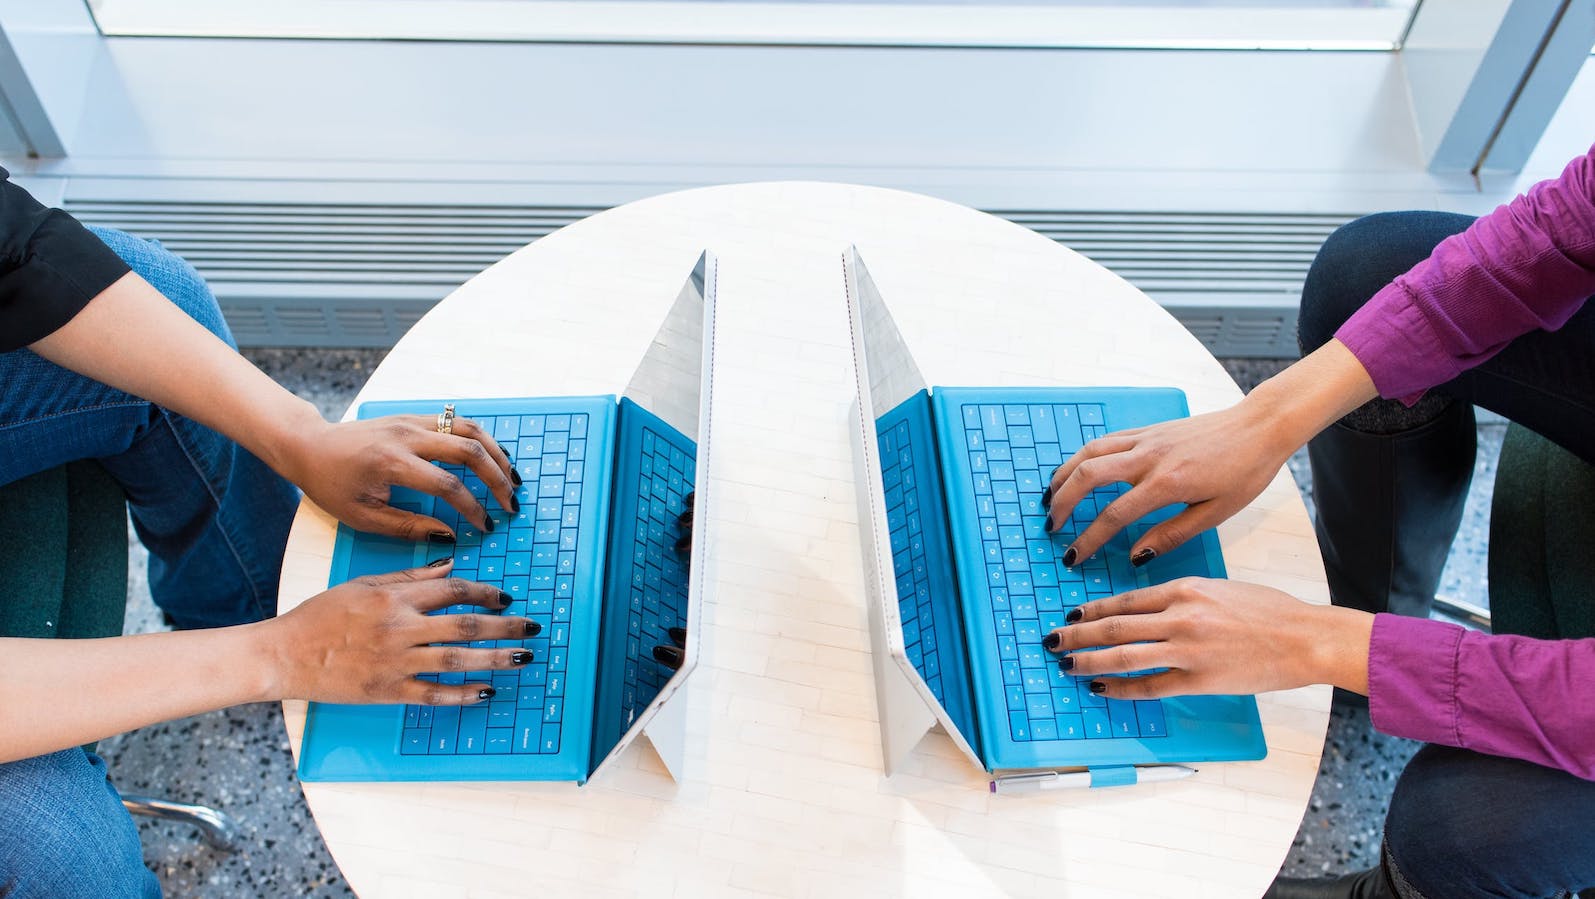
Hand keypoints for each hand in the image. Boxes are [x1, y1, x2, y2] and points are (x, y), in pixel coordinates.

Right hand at [258, 560, 541, 705]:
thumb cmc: (321, 616)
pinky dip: (463, 694)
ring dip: (496, 658)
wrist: (285, 654)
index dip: (485, 592)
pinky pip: (434, 695)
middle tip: (532, 627)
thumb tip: (451, 566)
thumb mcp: (364, 584)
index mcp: (394, 598)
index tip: (507, 597)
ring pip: (458, 660)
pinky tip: (487, 692)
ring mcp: (396, 662)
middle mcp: (400, 628)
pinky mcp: (387, 692)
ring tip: (523, 657)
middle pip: (465, 625)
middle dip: (505, 625)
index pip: (452, 590)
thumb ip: (409, 577)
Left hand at [279, 413, 519, 538]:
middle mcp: (407, 436)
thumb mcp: (362, 516)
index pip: (447, 485)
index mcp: (392, 463)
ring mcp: (413, 421)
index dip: (472, 508)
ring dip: (497, 454)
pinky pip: (458, 422)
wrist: (310, 445)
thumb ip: (408, 527)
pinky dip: (482, 439)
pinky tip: (493, 457)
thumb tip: (449, 535)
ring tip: (512, 478)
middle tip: (511, 503)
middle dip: (497, 479)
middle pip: (469, 451)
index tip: (486, 526)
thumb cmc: (331, 484)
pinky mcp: (415, 417)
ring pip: (470, 429)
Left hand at [1041, 577, 1371, 698]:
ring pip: (1122, 654)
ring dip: (1088, 660)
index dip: (1093, 609)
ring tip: (1065, 664)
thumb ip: (1185, 596)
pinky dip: (1120, 688)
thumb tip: (1153, 607)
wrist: (1304, 637)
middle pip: (1113, 625)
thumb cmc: (1270, 611)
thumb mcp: (1221, 588)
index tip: (1071, 615)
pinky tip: (1101, 689)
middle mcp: (1179, 616)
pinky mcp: (1198, 679)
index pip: (1125, 599)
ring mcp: (1186, 649)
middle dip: (1076, 634)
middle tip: (1051, 640)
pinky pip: (1148, 686)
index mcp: (1185, 588)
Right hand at [1042, 340, 1378, 564]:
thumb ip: (1171, 535)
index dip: (1088, 540)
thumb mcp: (1215, 513)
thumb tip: (1136, 556)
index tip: (1074, 557)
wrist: (1260, 426)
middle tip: (1052, 527)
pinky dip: (1082, 457)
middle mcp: (1148, 457)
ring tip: (1050, 498)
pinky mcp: (1148, 429)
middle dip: (1063, 503)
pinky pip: (1104, 441)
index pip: (1113, 515)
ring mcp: (1145, 439)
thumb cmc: (1245, 471)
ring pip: (1089, 453)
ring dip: (1064, 475)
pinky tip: (1076, 471)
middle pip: (1088, 477)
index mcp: (1167, 483)